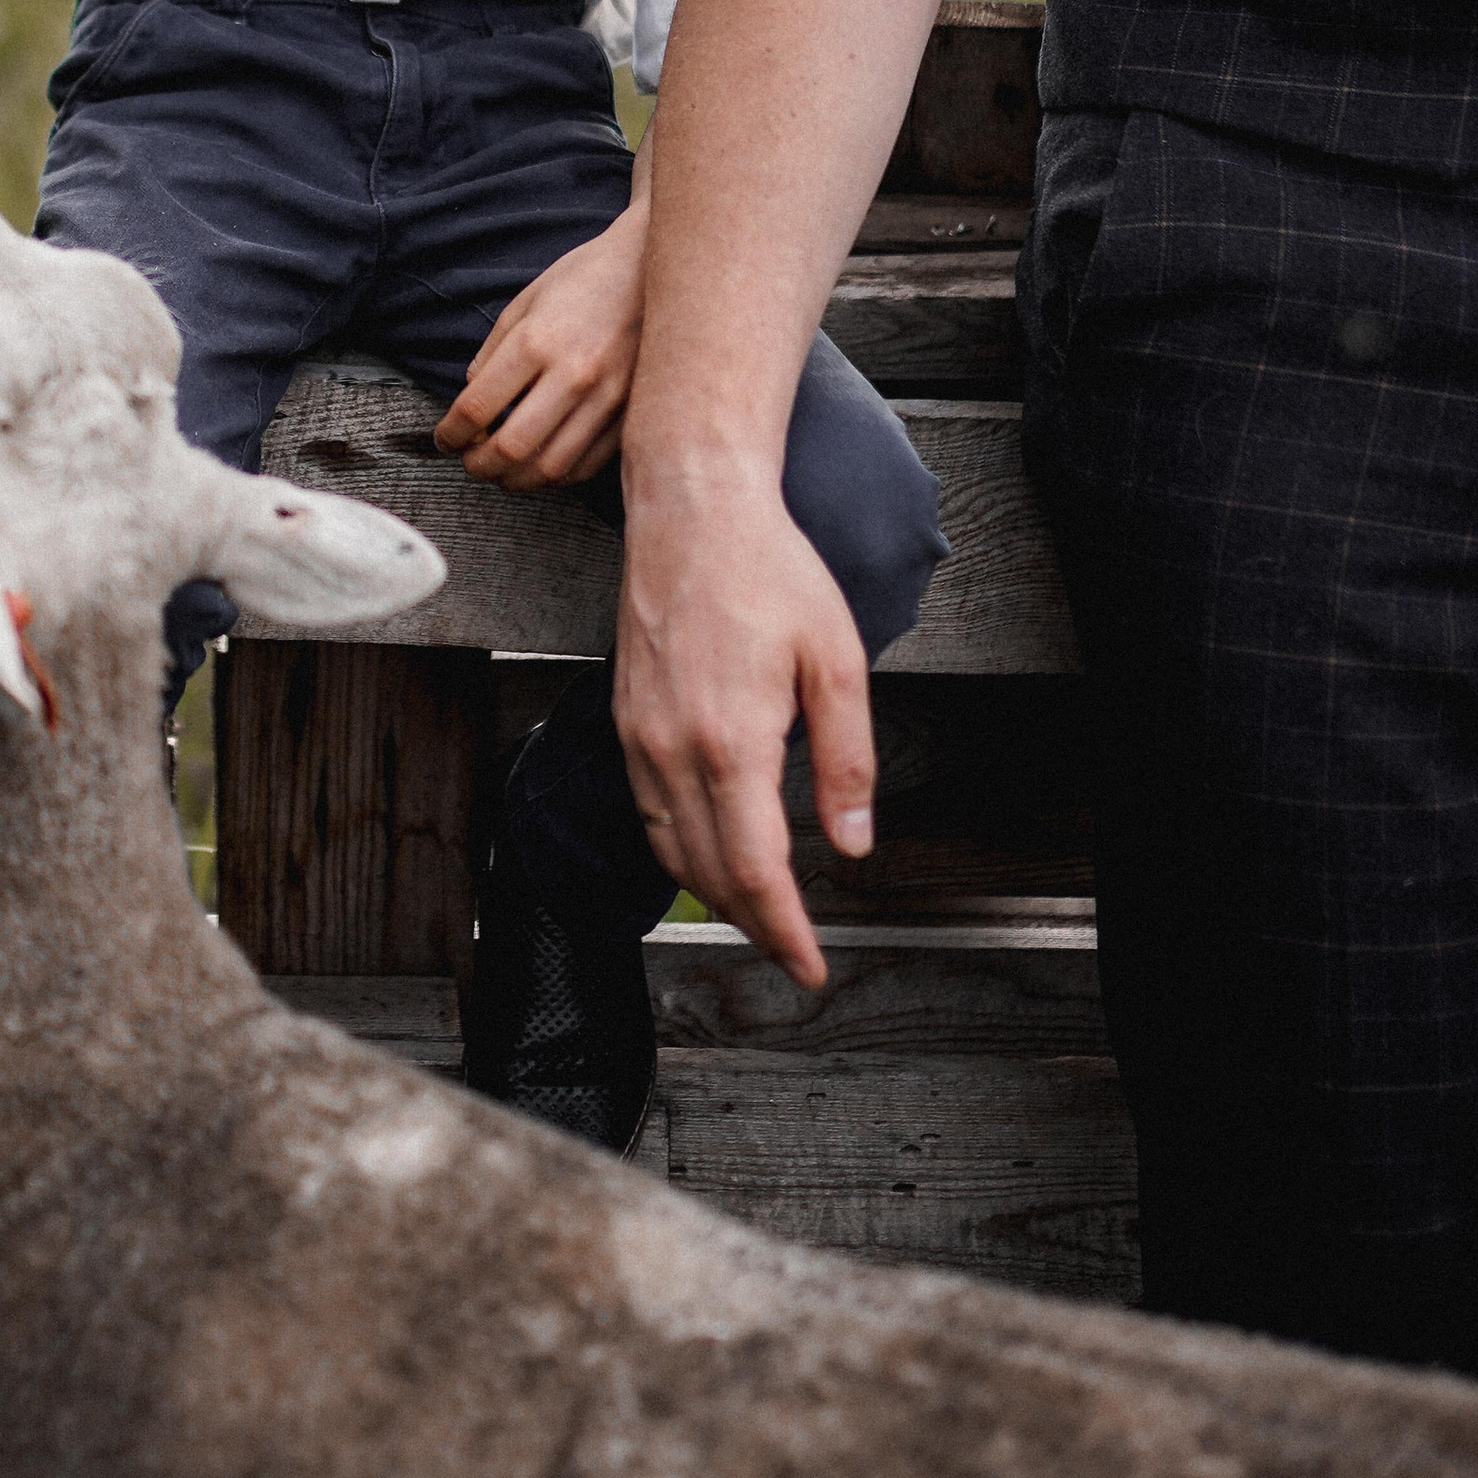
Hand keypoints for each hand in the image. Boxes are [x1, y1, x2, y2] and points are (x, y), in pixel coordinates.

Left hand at [433, 203, 645, 490]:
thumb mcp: (526, 302)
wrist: (652, 266)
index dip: (451, 433)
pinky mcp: (631, 411)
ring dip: (516, 479)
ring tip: (502, 471)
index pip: (477, 407)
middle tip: (469, 462)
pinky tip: (542, 465)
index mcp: (536, 341)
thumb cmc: (584, 279)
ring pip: (551, 466)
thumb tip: (471, 399)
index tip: (444, 439)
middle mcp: (573, 374)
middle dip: (478, 465)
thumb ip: (493, 353)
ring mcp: (608, 397)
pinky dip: (557, 475)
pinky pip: (588, 464)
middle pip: (511, 447)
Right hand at [612, 449, 874, 989]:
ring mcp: (641, 736)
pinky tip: (709, 852)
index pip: (754, 869)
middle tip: (793, 950)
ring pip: (669, 850)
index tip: (808, 966)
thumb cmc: (767, 572)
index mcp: (732, 741)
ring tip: (759, 913)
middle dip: (753, 923)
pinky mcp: (627, 719)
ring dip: (713, 894)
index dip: (783, 931)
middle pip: (708, 874)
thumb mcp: (837, 661)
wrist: (691, 511)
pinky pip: (648, 811)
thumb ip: (846, 758)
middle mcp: (674, 748)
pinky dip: (678, 851)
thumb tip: (851, 840)